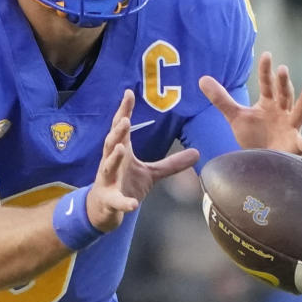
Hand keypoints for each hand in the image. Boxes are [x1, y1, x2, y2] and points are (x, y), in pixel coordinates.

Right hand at [87, 90, 199, 231]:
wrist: (104, 208)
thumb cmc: (125, 183)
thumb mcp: (151, 173)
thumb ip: (171, 163)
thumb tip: (197, 153)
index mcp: (121, 151)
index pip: (121, 128)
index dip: (124, 110)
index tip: (129, 93)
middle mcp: (111, 162)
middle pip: (112, 143)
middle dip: (118, 131)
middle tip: (125, 119)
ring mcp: (108, 180)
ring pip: (108, 166)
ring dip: (114, 157)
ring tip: (122, 148)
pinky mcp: (109, 200)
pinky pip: (116, 201)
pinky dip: (123, 202)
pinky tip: (132, 204)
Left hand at [199, 52, 301, 154]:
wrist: (260, 161)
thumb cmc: (253, 136)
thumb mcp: (235, 116)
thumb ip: (221, 98)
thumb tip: (202, 79)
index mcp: (268, 104)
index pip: (267, 84)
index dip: (266, 71)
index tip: (267, 55)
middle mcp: (282, 112)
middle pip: (284, 95)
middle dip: (283, 83)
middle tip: (282, 70)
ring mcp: (291, 127)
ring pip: (299, 113)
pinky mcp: (296, 145)